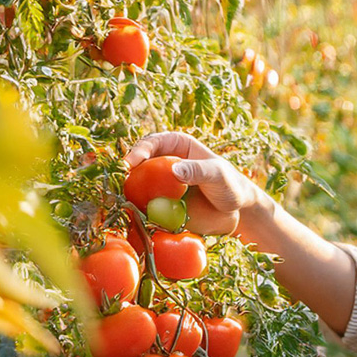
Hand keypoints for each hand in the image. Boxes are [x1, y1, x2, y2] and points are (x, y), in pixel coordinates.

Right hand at [124, 131, 265, 235]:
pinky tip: (133, 214)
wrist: (236, 209)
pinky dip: (137, 207)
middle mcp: (164, 160)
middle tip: (119, 184)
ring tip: (121, 200)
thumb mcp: (217, 175)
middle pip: (138, 162)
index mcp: (177, 144)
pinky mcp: (161, 201)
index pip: (152, 142)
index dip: (138, 150)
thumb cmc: (230, 185)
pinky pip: (145, 202)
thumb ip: (198, 171)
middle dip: (126, 171)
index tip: (130, 163)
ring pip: (138, 183)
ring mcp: (161, 182)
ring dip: (128, 191)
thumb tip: (174, 171)